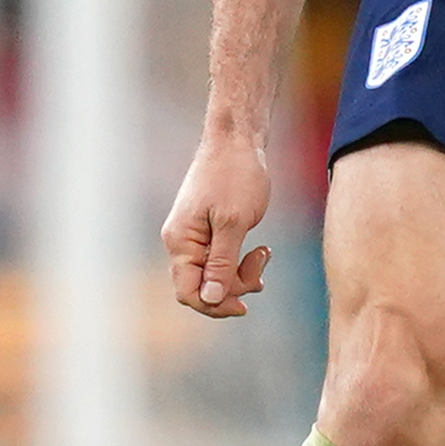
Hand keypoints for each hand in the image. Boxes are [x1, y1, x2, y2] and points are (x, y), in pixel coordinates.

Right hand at [163, 130, 276, 317]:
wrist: (238, 141)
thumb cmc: (236, 176)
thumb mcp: (233, 222)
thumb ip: (221, 263)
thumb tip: (209, 299)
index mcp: (181, 242)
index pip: (188, 292)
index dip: (215, 305)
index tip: (246, 304)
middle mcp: (181, 242)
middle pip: (201, 287)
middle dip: (233, 287)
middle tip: (261, 268)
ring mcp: (193, 235)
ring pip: (213, 274)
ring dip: (240, 274)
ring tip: (264, 254)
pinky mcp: (207, 229)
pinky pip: (219, 258)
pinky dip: (239, 261)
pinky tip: (260, 252)